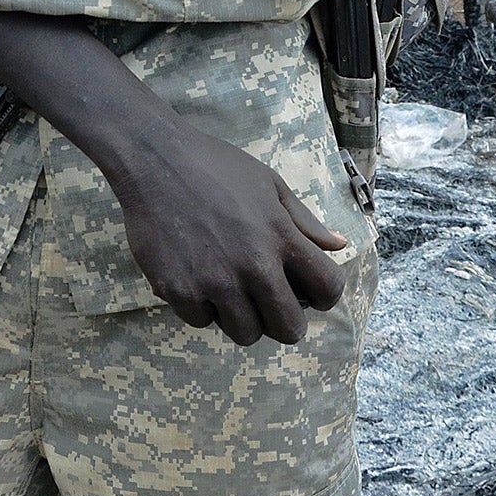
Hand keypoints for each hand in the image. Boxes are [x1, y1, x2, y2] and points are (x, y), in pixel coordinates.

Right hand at [110, 121, 348, 345]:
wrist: (156, 160)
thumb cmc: (216, 167)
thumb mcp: (269, 184)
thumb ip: (304, 220)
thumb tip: (339, 245)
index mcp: (281, 236)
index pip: (328, 288)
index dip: (326, 296)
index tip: (312, 293)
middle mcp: (252, 265)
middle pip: (289, 328)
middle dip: (286, 322)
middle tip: (271, 306)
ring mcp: (214, 281)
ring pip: (245, 334)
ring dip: (243, 319)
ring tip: (232, 294)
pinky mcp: (179, 290)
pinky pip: (202, 322)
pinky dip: (203, 308)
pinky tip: (198, 281)